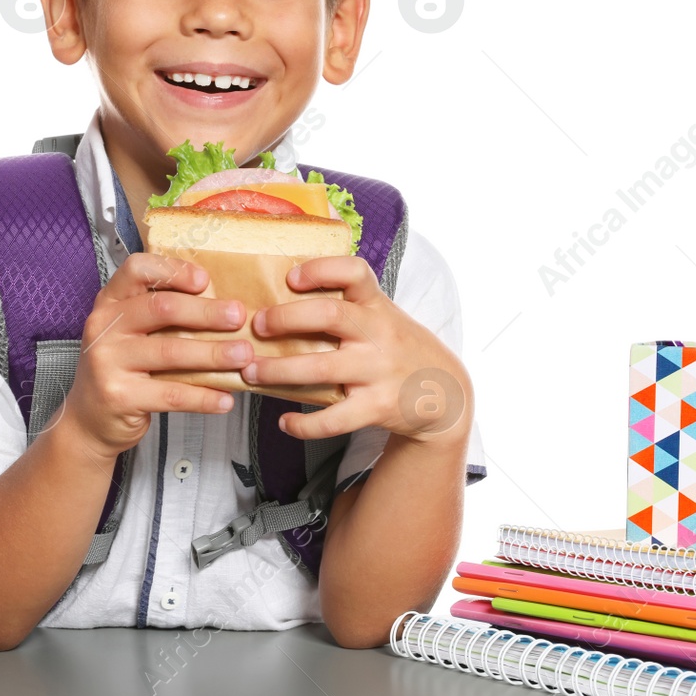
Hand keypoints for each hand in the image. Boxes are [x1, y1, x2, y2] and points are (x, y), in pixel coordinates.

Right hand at [61, 252, 250, 461]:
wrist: (88, 419)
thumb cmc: (122, 369)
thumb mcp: (130, 333)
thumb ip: (161, 316)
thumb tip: (224, 305)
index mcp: (110, 303)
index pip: (137, 269)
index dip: (174, 270)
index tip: (205, 281)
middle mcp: (104, 327)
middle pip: (162, 308)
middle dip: (207, 312)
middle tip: (239, 317)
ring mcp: (108, 362)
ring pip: (171, 352)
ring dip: (214, 354)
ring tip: (244, 357)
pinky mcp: (119, 396)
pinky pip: (171, 394)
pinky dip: (203, 397)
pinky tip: (226, 399)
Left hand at [238, 256, 471, 445]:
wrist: (445, 393)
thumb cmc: (398, 348)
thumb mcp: (383, 316)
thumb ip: (347, 305)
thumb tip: (282, 293)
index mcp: (377, 305)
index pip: (355, 272)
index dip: (321, 270)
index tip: (291, 277)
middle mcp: (378, 334)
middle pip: (329, 314)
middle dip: (285, 318)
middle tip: (257, 325)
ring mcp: (378, 371)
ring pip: (321, 368)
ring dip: (278, 371)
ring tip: (250, 372)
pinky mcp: (377, 407)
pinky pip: (334, 419)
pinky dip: (304, 424)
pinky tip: (284, 422)